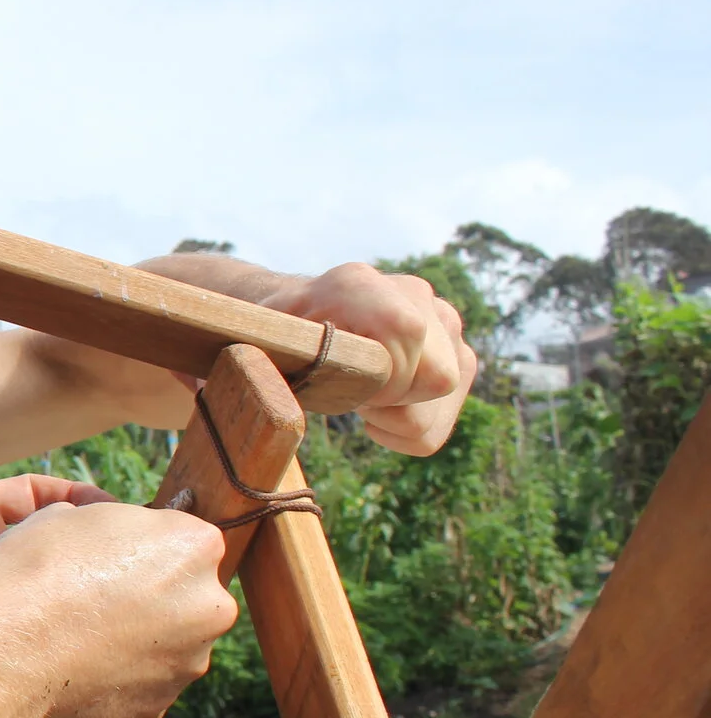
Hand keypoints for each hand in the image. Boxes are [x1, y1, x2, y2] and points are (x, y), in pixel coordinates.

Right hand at [0, 500, 236, 717]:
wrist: (5, 650)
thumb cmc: (35, 572)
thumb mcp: (72, 516)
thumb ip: (115, 526)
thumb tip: (112, 538)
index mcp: (195, 545)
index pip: (182, 538)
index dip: (142, 544)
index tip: (109, 555)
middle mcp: (210, 604)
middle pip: (186, 591)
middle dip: (151, 592)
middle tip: (96, 595)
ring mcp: (190, 659)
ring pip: (169, 639)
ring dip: (137, 634)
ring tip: (82, 633)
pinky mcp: (161, 701)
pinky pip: (144, 678)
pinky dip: (120, 670)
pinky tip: (78, 661)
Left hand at [261, 263, 476, 455]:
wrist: (297, 326)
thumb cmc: (274, 337)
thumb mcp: (258, 339)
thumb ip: (269, 349)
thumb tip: (267, 373)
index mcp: (360, 284)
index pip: (407, 332)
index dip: (383, 377)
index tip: (347, 390)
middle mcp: (417, 296)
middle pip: (438, 377)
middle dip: (389, 403)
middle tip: (348, 395)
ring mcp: (446, 326)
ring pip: (444, 401)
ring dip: (395, 418)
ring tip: (359, 397)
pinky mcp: (459, 360)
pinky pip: (438, 425)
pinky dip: (404, 432)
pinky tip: (375, 411)